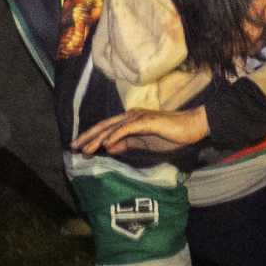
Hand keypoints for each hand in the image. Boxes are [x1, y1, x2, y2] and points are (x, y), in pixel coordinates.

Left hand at [72, 106, 210, 155]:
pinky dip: (115, 135)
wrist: (191, 127)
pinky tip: (106, 143)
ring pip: (112, 127)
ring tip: (86, 149)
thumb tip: (109, 147)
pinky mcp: (147, 121)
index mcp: (130, 120)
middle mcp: (131, 115)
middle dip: (88, 136)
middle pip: (104, 126)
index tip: (79, 147)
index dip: (91, 137)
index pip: (106, 128)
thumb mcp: (144, 143)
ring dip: (98, 138)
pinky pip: (127, 128)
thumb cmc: (170, 135)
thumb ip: (127, 144)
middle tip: (74, 146)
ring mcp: (138, 117)